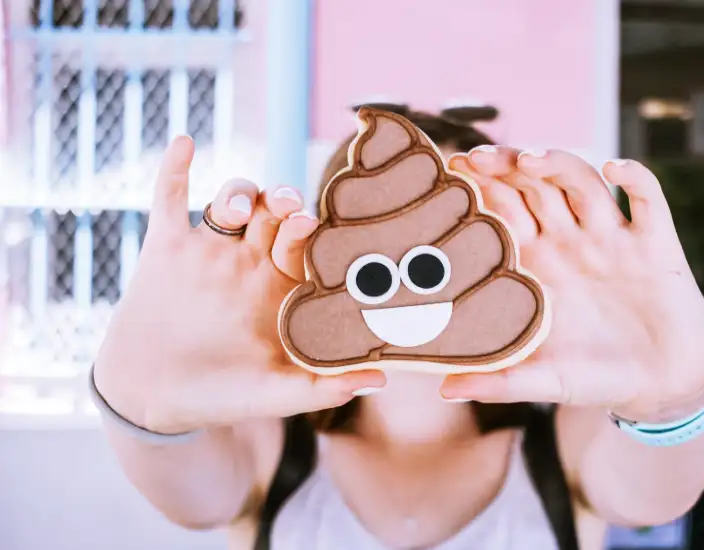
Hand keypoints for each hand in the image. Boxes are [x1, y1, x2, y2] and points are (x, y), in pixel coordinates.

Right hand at [94, 137, 384, 433]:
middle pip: (274, 214)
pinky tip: (185, 143)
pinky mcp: (167, 246)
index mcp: (281, 287)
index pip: (306, 246)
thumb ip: (323, 386)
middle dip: (283, 203)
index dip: (313, 233)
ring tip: (234, 211)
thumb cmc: (223, 396)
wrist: (155, 398)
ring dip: (238, 192)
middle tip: (289, 208)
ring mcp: (209, 251)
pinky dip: (176, 168)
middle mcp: (250, 261)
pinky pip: (170, 196)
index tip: (316, 227)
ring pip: (231, 200)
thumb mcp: (275, 393)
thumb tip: (380, 379)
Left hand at [440, 148, 703, 421]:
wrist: (661, 387)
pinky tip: (616, 169)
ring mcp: (612, 240)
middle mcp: (571, 243)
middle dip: (508, 167)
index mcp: (538, 265)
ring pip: (582, 182)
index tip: (453, 171)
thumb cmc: (596, 380)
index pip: (504, 212)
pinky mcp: (656, 245)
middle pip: (535, 187)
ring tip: (531, 159)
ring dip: (558, 163)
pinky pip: (649, 199)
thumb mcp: (545, 381)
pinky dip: (635, 178)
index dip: (481, 189)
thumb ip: (500, 382)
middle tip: (479, 157)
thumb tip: (445, 391)